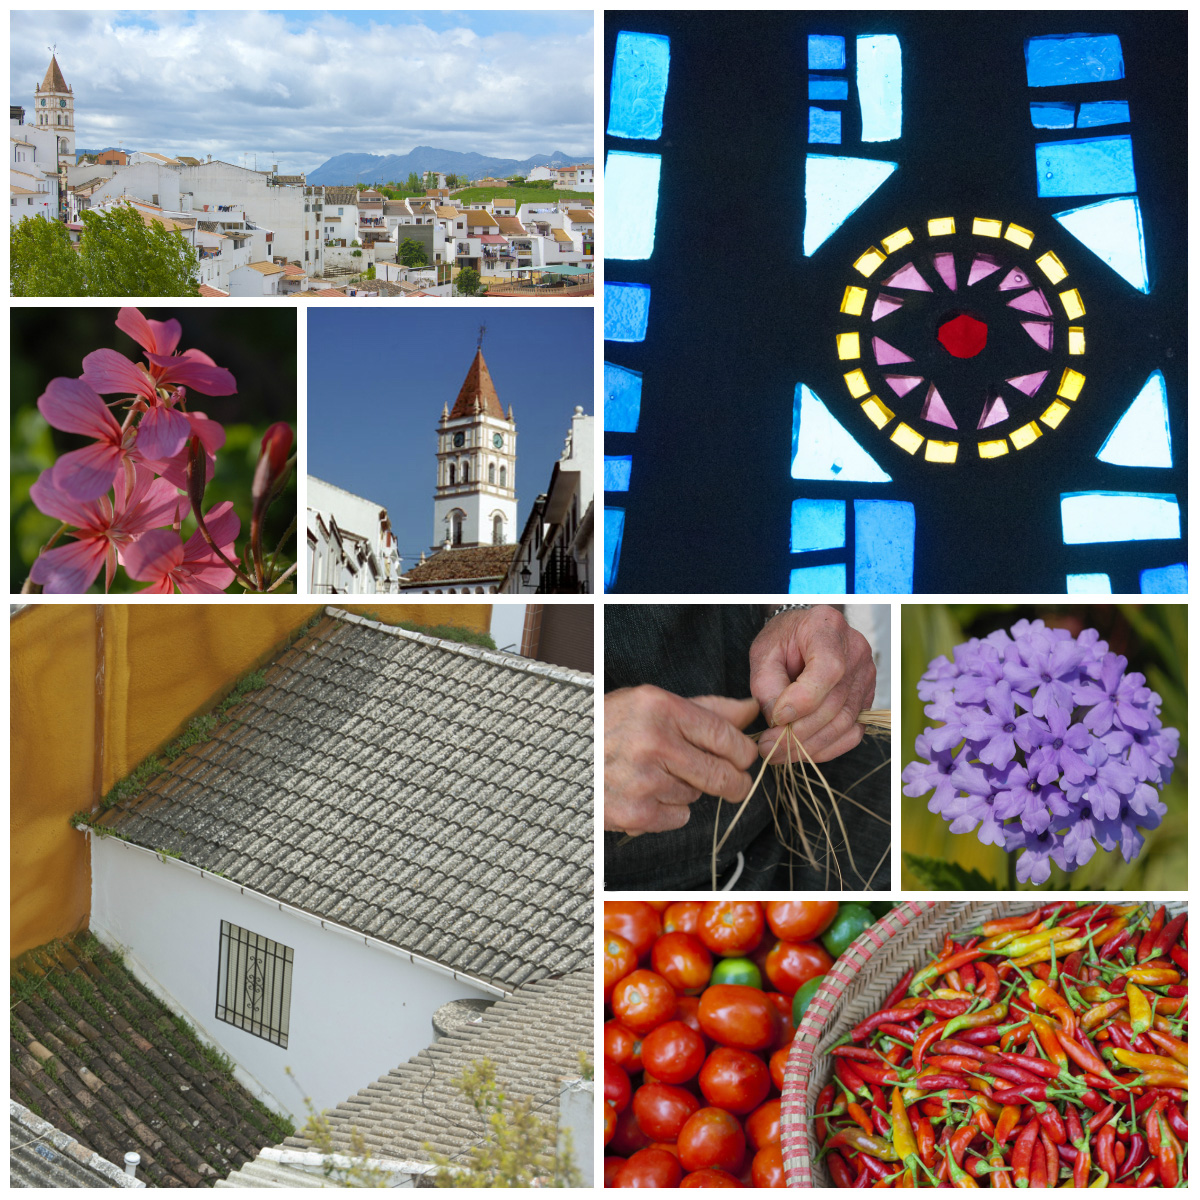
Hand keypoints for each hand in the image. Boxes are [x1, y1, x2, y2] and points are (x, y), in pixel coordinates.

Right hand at [604, 686, 759, 833]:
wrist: (562, 755)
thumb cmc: (611, 725)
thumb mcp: (653, 704)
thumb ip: (707, 709)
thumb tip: (752, 709)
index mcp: (661, 708)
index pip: (727, 737)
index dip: (744, 753)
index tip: (744, 758)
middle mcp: (653, 742)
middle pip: (723, 774)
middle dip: (735, 782)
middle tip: (732, 783)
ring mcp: (643, 780)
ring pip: (698, 795)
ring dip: (688, 789)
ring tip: (657, 774)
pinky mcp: (635, 812)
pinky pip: (679, 817)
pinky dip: (669, 810)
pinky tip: (645, 793)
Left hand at [749, 606, 876, 763]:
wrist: (801, 634)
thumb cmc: (782, 640)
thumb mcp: (763, 653)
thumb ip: (767, 685)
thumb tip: (778, 722)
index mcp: (827, 627)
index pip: (828, 670)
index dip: (803, 701)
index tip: (776, 718)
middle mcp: (854, 650)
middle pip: (834, 703)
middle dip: (798, 733)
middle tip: (768, 747)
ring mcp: (865, 675)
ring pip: (844, 723)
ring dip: (809, 746)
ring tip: (779, 753)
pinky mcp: (866, 697)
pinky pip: (852, 732)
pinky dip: (827, 748)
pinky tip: (802, 751)